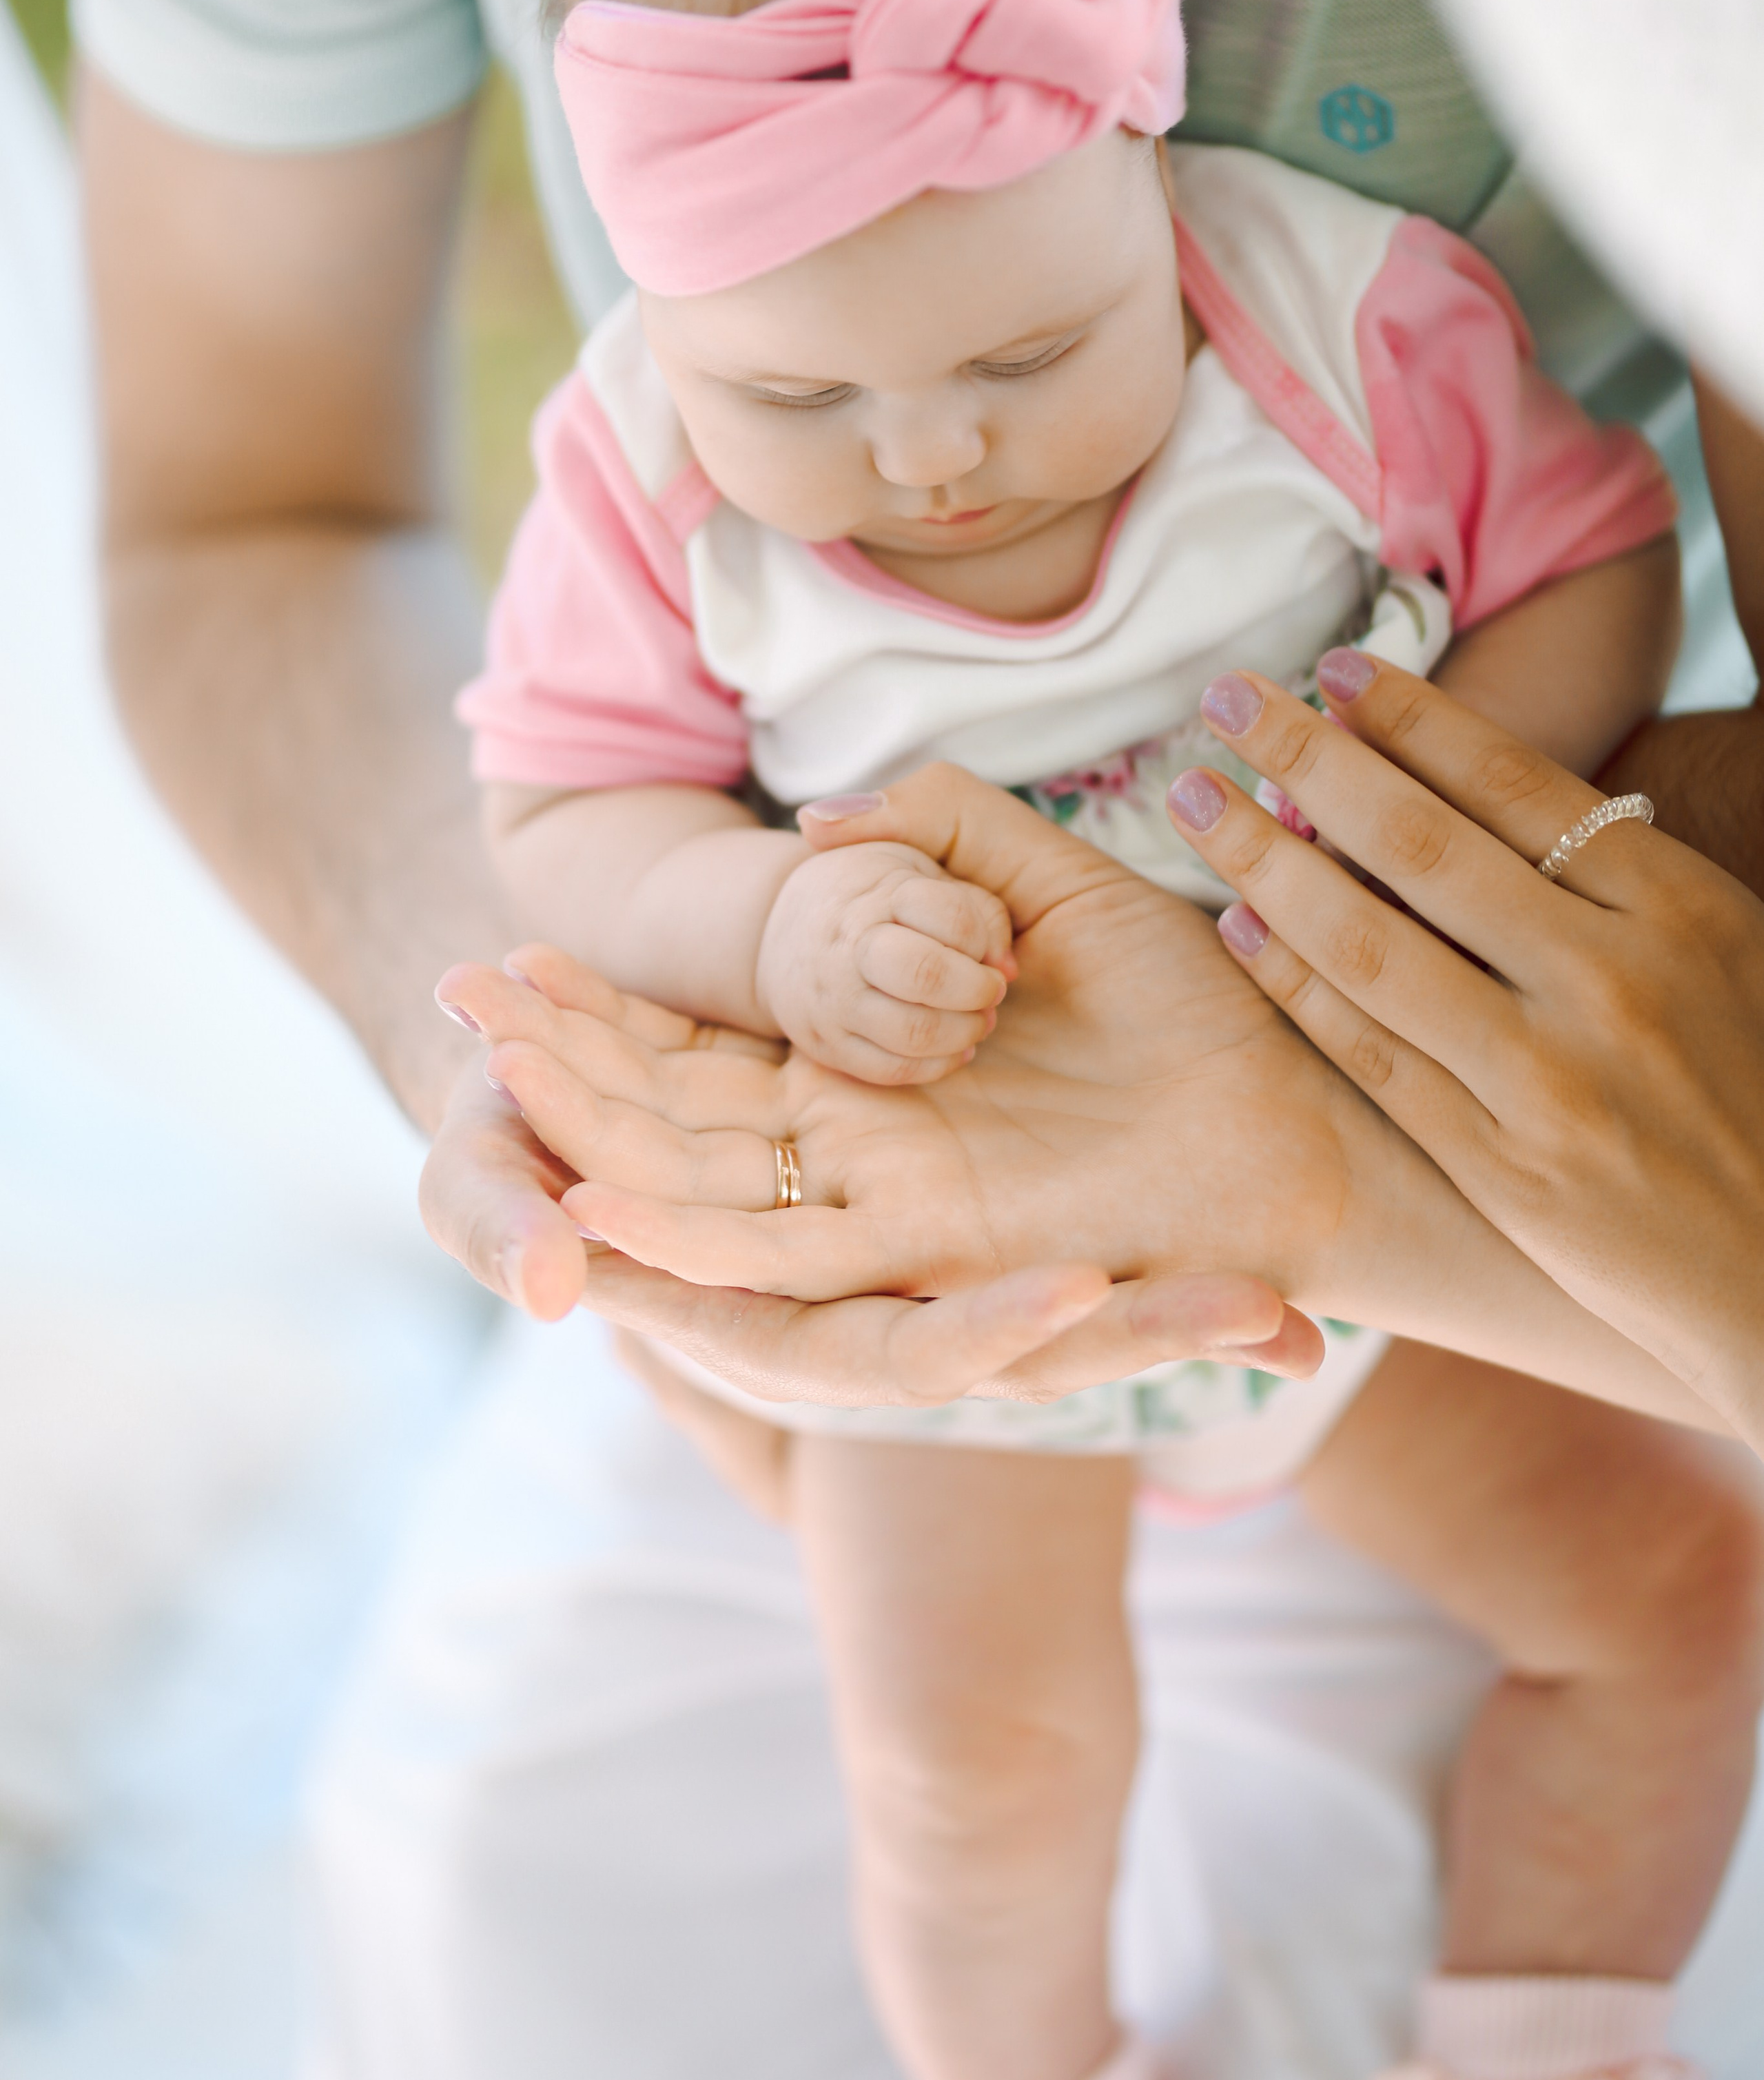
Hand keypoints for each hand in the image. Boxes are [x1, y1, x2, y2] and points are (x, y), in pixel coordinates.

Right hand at [436, 768, 1683, 1422]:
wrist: (1308, 1144)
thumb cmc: (1193, 1014)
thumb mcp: (1052, 887)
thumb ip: (943, 837)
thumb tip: (832, 825)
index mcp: (869, 1075)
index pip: (698, 1046)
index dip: (600, 1009)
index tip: (501, 950)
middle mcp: (857, 1154)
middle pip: (668, 1116)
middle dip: (564, 1061)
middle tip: (458, 987)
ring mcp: (887, 1208)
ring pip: (698, 1182)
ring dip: (597, 1124)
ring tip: (495, 1049)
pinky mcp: (933, 1253)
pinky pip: (787, 1254)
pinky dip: (682, 1226)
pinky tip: (593, 1189)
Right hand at [755, 832, 1012, 1083]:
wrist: (778, 927)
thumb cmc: (871, 895)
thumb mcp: (921, 870)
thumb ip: (978, 906)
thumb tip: (1008, 968)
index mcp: (879, 892)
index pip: (952, 917)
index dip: (983, 939)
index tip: (987, 948)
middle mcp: (848, 945)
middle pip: (927, 975)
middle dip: (977, 989)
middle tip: (991, 990)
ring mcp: (832, 998)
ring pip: (914, 1033)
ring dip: (964, 1032)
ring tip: (978, 1019)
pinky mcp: (825, 1044)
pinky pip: (892, 1070)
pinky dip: (937, 1065)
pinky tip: (954, 1047)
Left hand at [1168, 654, 1763, 1447]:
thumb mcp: (1733, 955)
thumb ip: (1626, 884)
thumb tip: (1495, 792)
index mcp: (1681, 909)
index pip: (1516, 783)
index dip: (1411, 718)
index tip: (1334, 669)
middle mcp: (1610, 979)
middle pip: (1420, 843)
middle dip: (1309, 758)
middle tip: (1226, 702)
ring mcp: (1548, 1077)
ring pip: (1371, 942)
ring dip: (1266, 860)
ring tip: (1195, 800)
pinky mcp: (1500, 1167)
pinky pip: (1370, 1054)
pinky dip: (1293, 985)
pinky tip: (1237, 927)